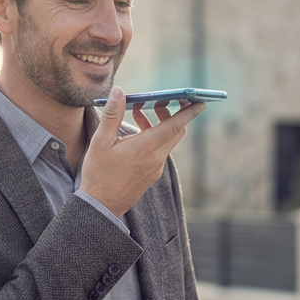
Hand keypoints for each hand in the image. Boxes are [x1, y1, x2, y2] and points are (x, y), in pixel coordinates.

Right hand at [80, 87, 205, 216]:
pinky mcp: (152, 175)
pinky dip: (154, 138)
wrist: (100, 208)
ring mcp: (156, 168)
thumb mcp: (100, 141)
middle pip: (176, 131)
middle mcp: (156, 158)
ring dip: (160, 125)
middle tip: (157, 101)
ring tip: (138, 113)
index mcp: (146, 148)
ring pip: (168, 141)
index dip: (190, 112)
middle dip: (172, 113)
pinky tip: (135, 134)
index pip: (176, 125)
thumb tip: (119, 91)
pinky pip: (160, 151)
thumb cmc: (98, 174)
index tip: (201, 101)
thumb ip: (112, 114)